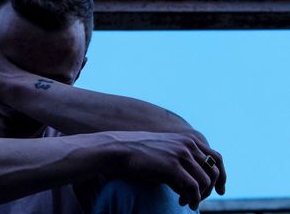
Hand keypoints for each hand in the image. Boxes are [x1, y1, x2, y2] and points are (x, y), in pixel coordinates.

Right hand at [106, 131, 225, 210]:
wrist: (121, 149)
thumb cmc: (141, 154)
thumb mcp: (167, 153)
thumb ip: (184, 164)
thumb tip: (194, 188)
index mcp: (190, 139)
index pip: (217, 158)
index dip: (222, 176)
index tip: (220, 191)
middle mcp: (189, 145)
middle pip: (214, 171)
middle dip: (211, 189)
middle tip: (199, 200)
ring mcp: (182, 154)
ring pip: (205, 181)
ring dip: (199, 196)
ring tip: (187, 202)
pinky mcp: (173, 166)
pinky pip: (193, 187)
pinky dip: (193, 198)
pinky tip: (184, 203)